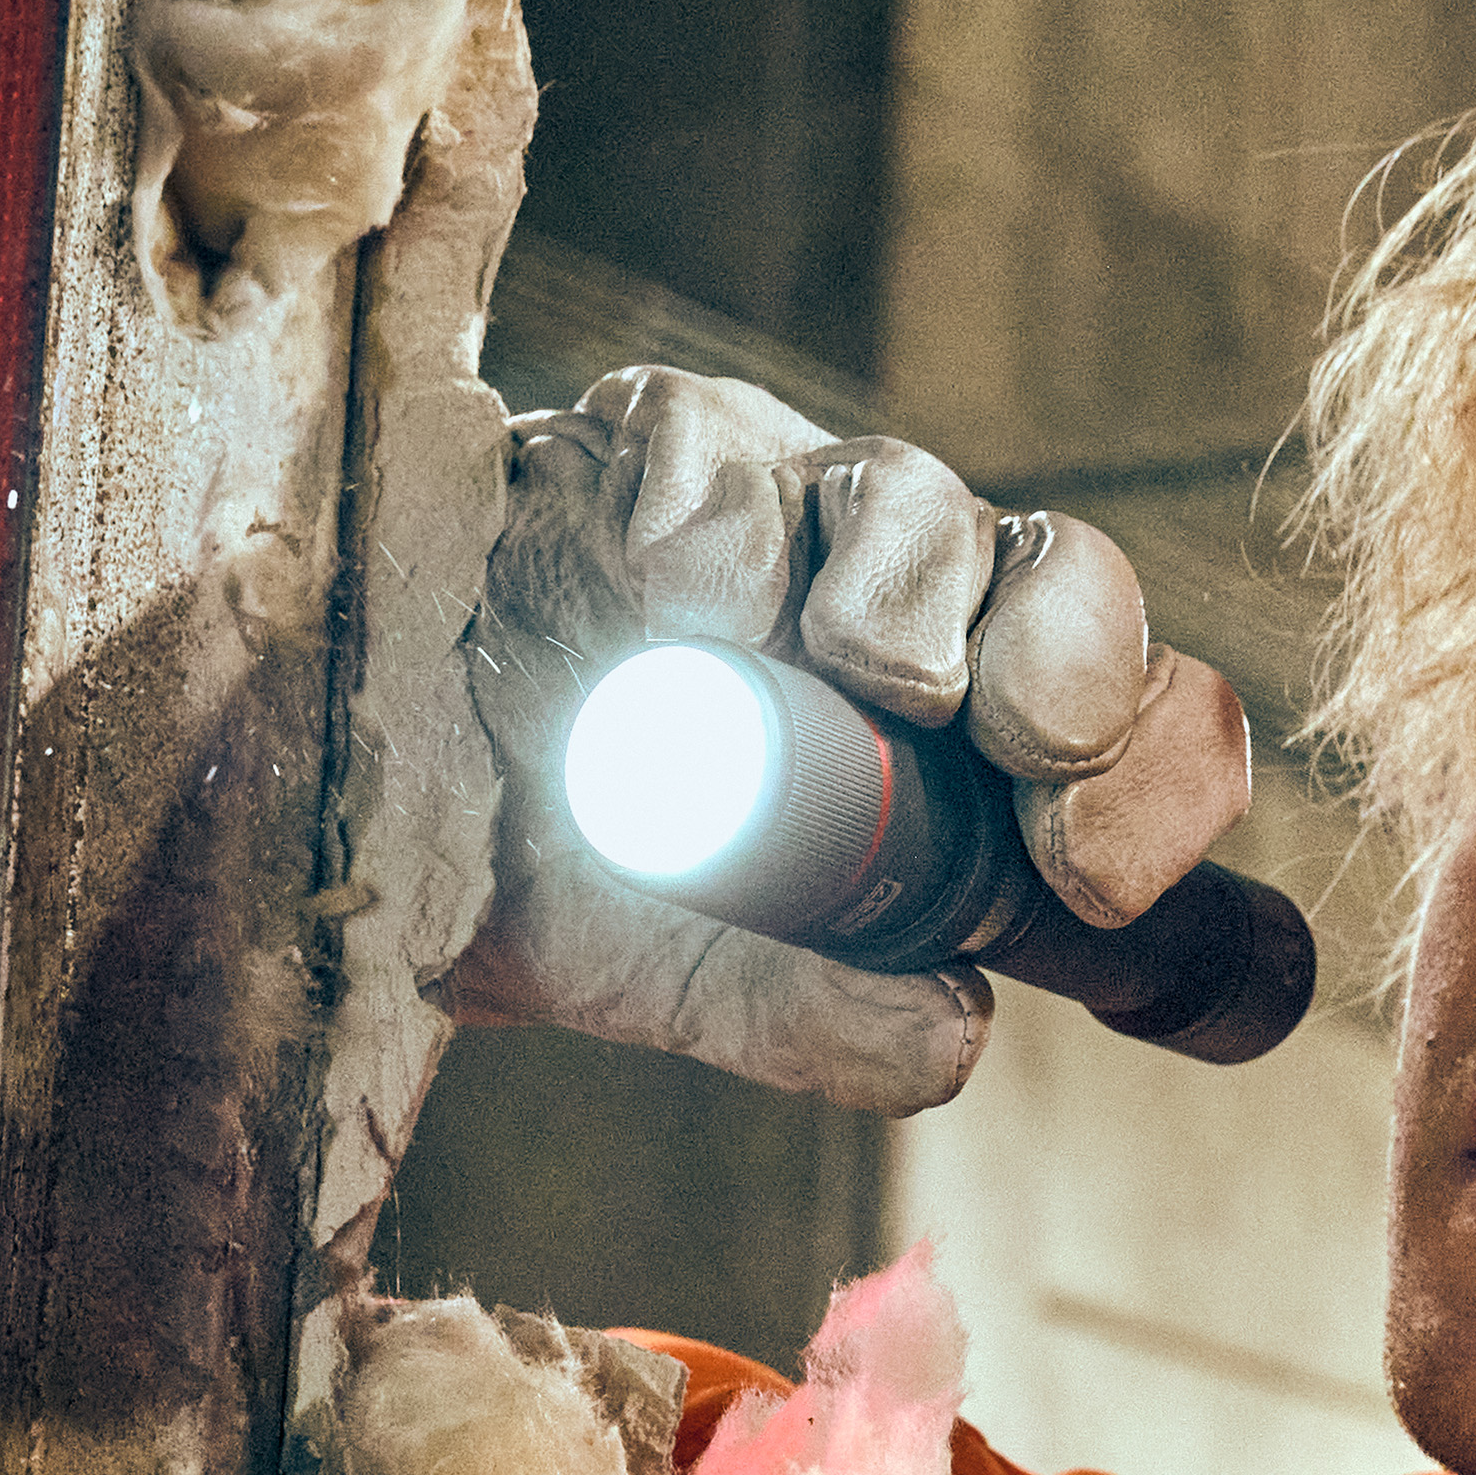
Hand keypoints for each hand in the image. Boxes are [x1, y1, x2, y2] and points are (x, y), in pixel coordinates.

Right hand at [455, 365, 1258, 1110]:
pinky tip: (681, 600)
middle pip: (1061, 581)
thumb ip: (796, 1008)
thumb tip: (953, 1038)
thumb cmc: (510, 859)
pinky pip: (721, 443)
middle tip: (1019, 742)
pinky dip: (721, 514)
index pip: (1114, 714)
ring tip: (844, 667)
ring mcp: (779, 499)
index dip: (1150, 770)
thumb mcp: (656, 964)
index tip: (1092, 871)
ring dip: (905, 592)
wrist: (325, 779)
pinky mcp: (650, 437)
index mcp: (943, 724)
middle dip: (1072, 663)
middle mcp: (889, 594)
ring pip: (917, 499)